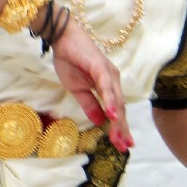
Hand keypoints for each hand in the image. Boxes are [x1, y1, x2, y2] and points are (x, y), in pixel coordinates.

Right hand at [50, 17, 132, 152]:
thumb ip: (89, 105)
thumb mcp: (77, 89)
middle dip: (122, 130)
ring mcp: (108, 73)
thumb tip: (99, 122)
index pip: (116, 111)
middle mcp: (112, 80)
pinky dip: (110, 102)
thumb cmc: (70, 60)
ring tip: (119, 138)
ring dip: (118, 121)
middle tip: (124, 148)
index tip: (123, 145)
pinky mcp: (100, 67)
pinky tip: (112, 115)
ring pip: (116, 101)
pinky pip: (106, 87)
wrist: (62, 38)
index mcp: (108, 86)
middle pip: (120, 109)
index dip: (120, 129)